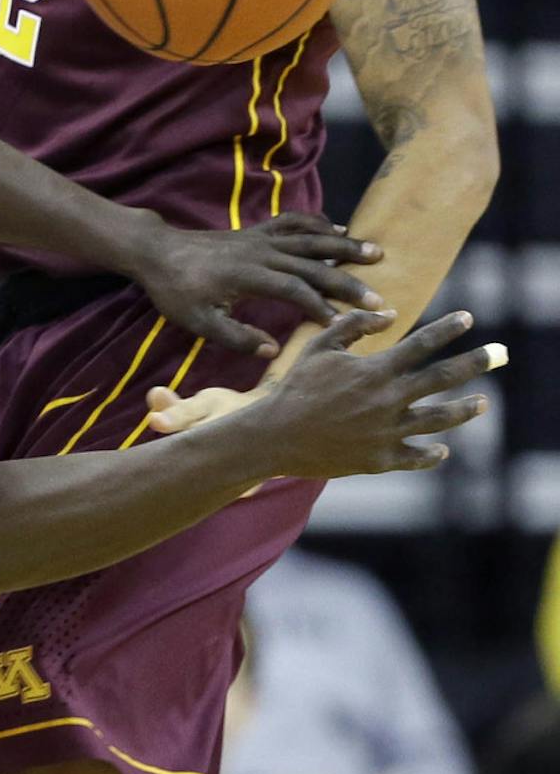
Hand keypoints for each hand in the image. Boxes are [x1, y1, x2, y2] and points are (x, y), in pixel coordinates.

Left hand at [130, 211, 384, 357]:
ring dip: (344, 246)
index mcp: (247, 276)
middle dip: (347, 281)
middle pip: (312, 264)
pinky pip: (293, 222)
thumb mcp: (197, 322)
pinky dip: (317, 223)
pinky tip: (338, 229)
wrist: (157, 252)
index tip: (345, 323)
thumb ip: (234, 337)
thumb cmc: (175, 291)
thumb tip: (271, 351)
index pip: (294, 290)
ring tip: (377, 253)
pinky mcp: (256, 231)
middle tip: (378, 298)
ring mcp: (260, 238)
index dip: (321, 306)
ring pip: (310, 238)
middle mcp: (261, 252)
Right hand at [234, 309, 500, 479]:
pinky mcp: (379, 459)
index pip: (422, 343)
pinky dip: (432, 454)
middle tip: (500, 353)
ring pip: (439, 419)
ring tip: (482, 403)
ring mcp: (386, 431)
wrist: (273, 437)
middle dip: (476, 362)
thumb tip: (389, 314)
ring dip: (465, 409)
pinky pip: (416, 457)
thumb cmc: (295, 389)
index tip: (468, 317)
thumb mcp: (319, 348)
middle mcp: (388, 399)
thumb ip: (354, 326)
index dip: (448, 328)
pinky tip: (442, 448)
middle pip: (442, 378)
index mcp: (375, 370)